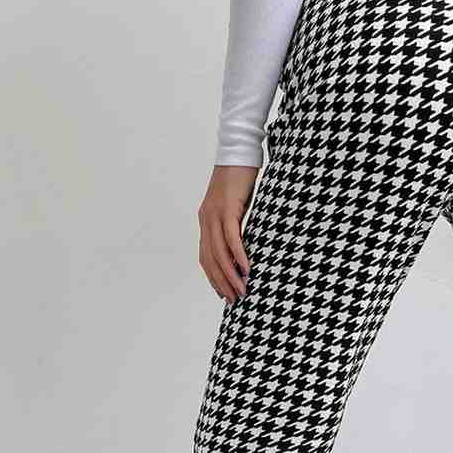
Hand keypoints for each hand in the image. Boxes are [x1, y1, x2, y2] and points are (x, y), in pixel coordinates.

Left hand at [198, 165, 256, 302]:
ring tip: (242, 291)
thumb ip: (236, 225)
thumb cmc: (240, 178)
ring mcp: (215, 214)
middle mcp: (206, 219)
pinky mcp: (228, 209)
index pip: (206, 256)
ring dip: (231, 275)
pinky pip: (232, 238)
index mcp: (206, 220)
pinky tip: (247, 269)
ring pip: (220, 253)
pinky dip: (239, 256)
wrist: (238, 152)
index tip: (223, 293)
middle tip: (234, 301)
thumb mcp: (236, 206)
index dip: (213, 277)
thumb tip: (244, 245)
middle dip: (222, 282)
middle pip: (211, 260)